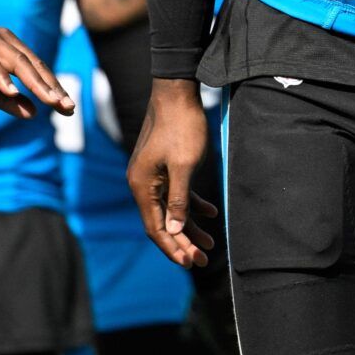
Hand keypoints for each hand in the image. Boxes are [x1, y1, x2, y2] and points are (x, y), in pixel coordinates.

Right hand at [0, 17, 73, 119]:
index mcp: (12, 50)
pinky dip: (1, 76)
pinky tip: (11, 91)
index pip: (38, 71)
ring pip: (18, 62)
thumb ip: (6, 100)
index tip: (69, 109)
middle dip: (52, 87)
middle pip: (34, 66)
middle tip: (67, 107)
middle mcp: (6, 42)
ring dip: (35, 82)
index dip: (54, 89)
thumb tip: (33, 113)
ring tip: (49, 100)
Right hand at [128, 79, 217, 267]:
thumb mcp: (184, 165)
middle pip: (162, 222)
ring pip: (171, 209)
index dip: (173, 247)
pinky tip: (212, 213)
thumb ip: (179, 199)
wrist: (177, 92)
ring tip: (210, 244)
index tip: (191, 263)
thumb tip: (173, 230)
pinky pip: (177, 193)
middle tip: (203, 260)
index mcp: (142, 185)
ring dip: (189, 226)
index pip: (155, 227)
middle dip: (182, 242)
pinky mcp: (164, 167)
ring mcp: (153, 175)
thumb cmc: (182, 126)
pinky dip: (192, 204)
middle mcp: (142, 183)